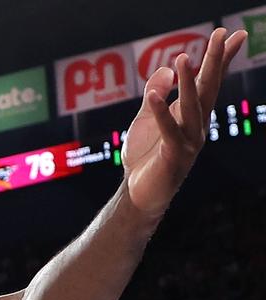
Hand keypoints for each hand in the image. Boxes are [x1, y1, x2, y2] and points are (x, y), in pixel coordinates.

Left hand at [123, 27, 246, 213]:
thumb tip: (166, 68)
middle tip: (221, 33)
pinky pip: (168, 131)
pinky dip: (160, 113)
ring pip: (191, 107)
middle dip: (214, 61)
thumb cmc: (145, 156)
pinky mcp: (173, 155)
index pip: (208, 82)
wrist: (139, 192)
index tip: (232, 34)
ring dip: (187, 83)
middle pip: (208, 88)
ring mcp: (187, 141)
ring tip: (182, 57)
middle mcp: (195, 125)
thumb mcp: (146, 118)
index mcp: (190, 114)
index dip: (220, 58)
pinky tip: (154, 96)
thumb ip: (156, 94)